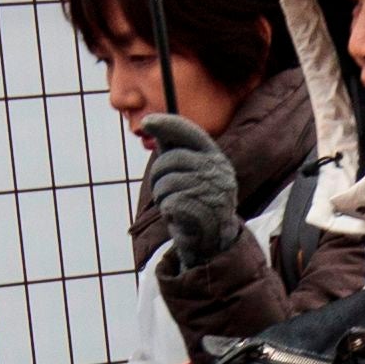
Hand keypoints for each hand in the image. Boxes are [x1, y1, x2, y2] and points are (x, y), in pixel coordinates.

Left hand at [129, 114, 244, 270]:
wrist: (211, 241)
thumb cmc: (194, 202)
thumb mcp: (186, 172)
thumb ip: (173, 149)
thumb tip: (151, 124)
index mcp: (215, 157)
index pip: (191, 132)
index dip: (167, 124)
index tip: (146, 122)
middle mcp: (219, 171)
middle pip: (172, 159)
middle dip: (157, 174)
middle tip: (160, 188)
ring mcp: (214, 192)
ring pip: (168, 182)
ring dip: (161, 195)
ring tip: (170, 203)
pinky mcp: (206, 213)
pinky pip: (171, 203)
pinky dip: (167, 210)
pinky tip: (175, 215)